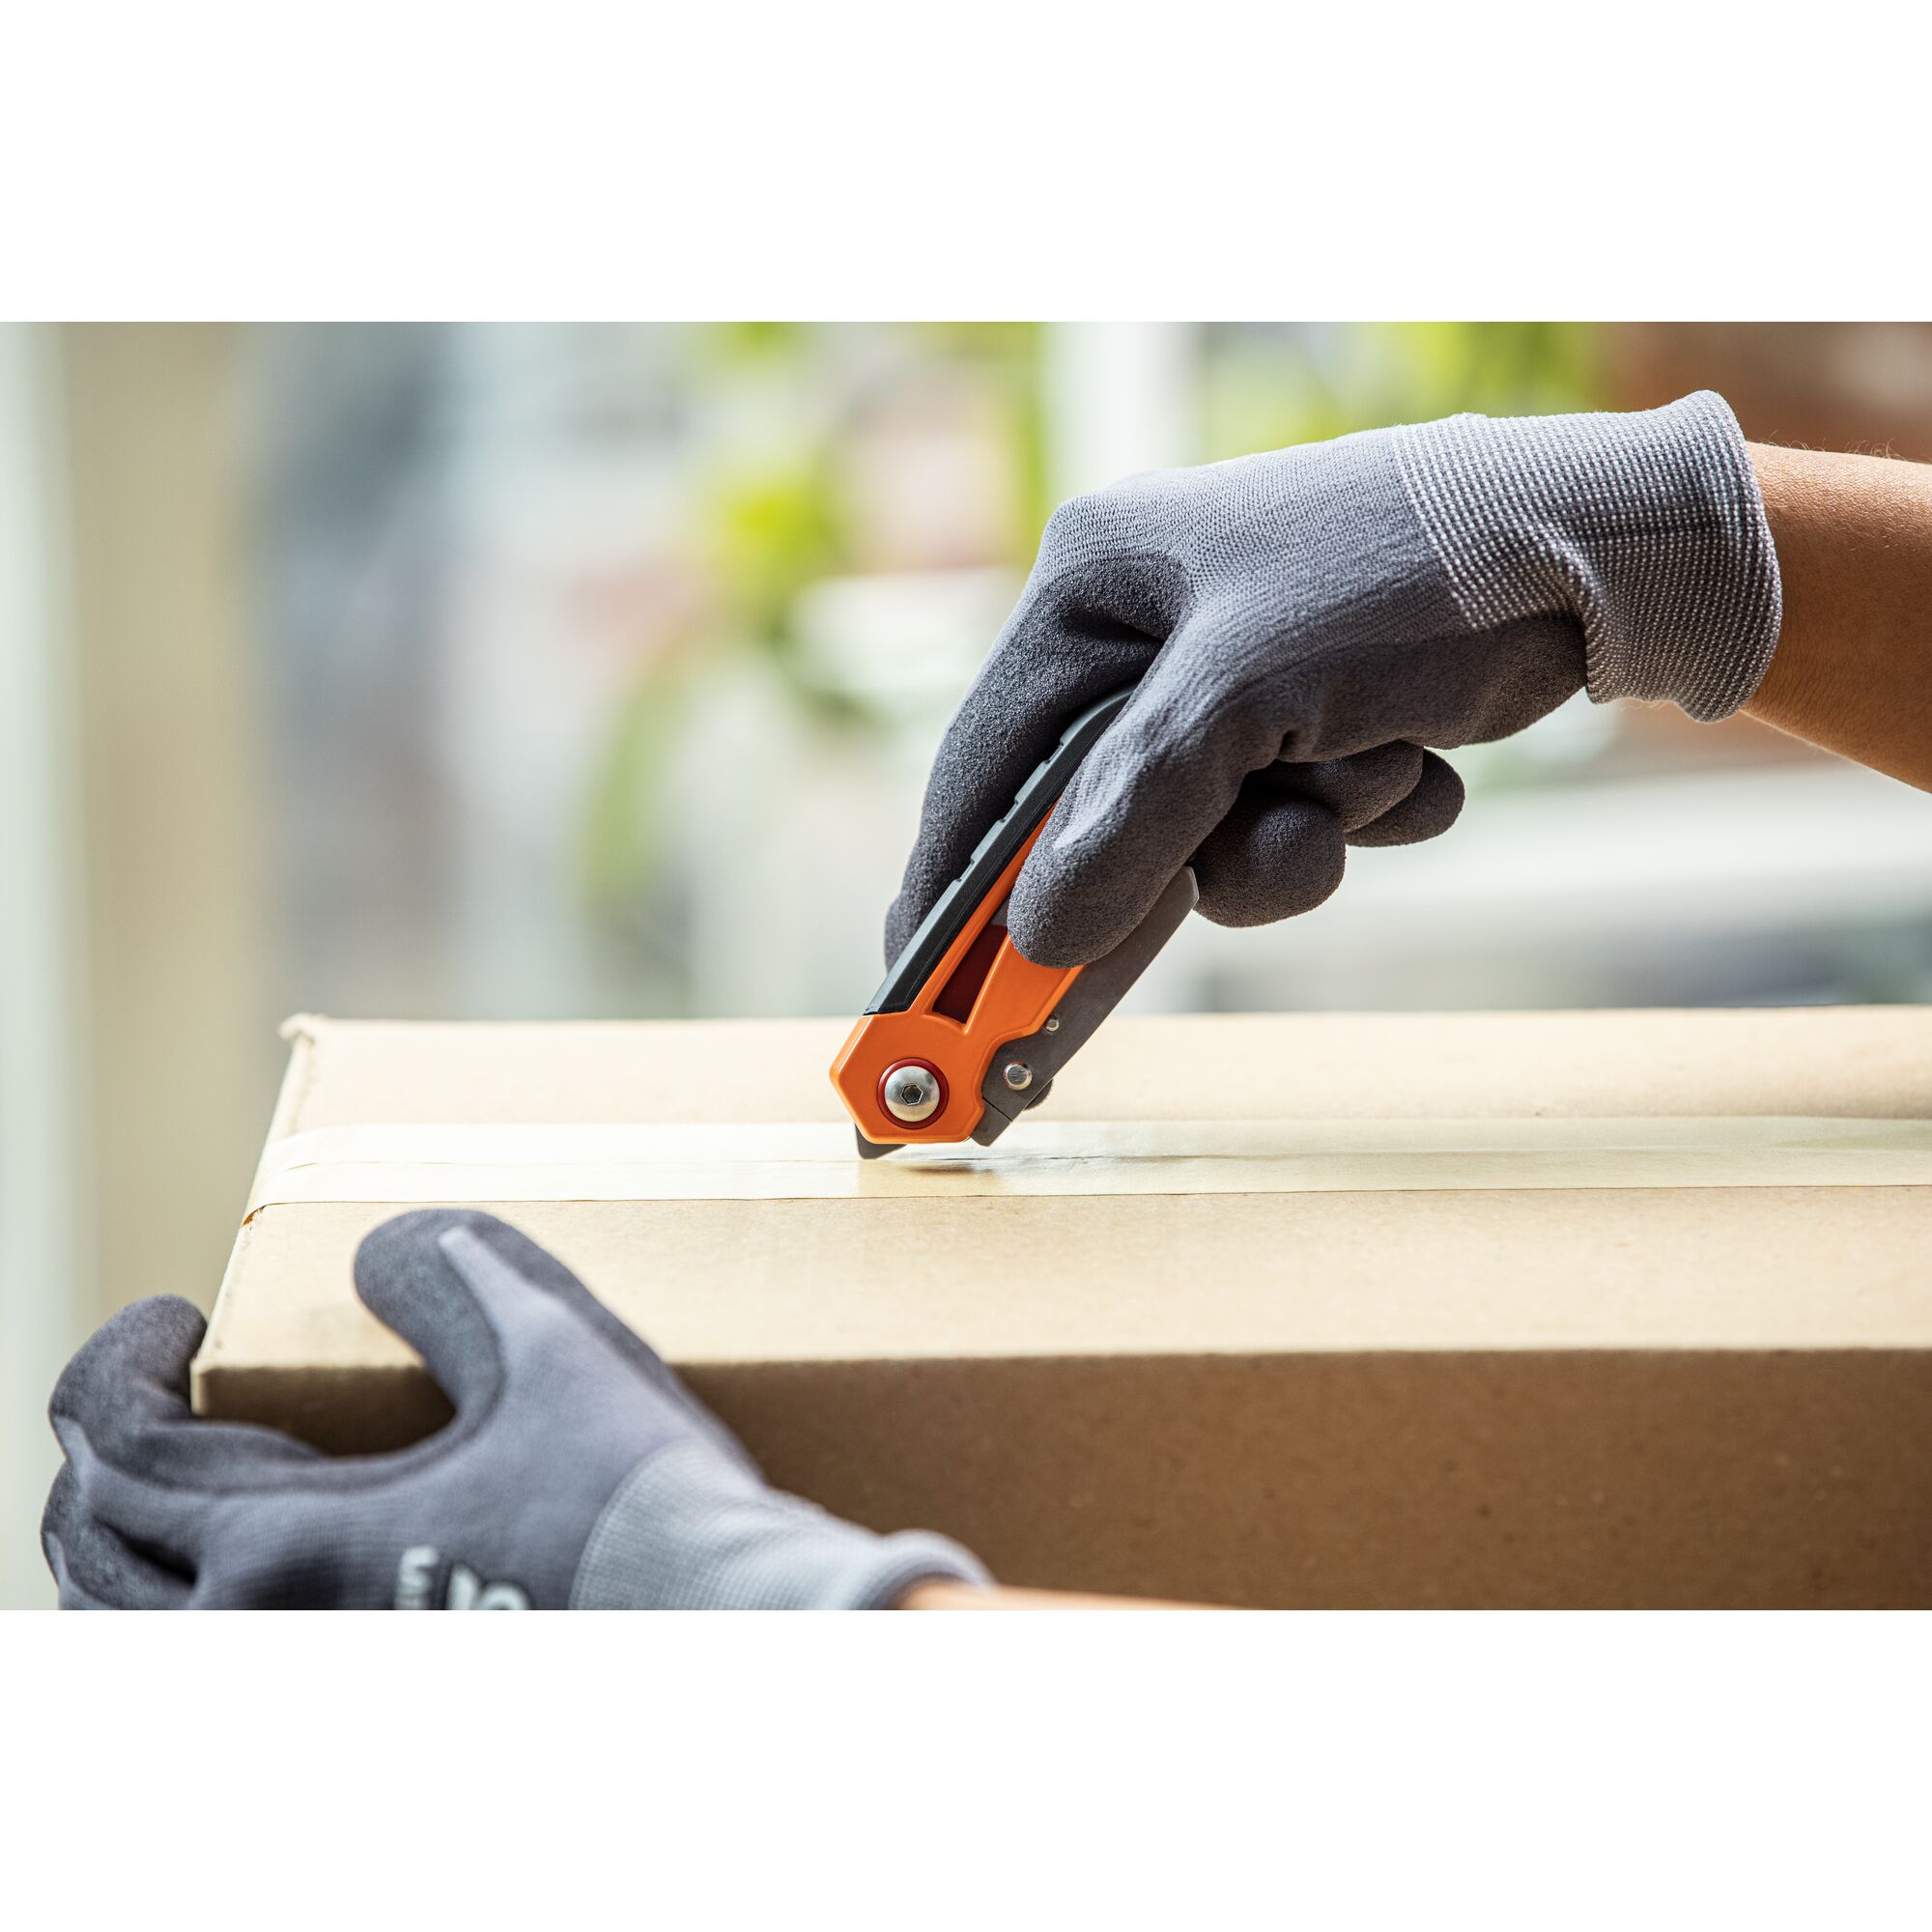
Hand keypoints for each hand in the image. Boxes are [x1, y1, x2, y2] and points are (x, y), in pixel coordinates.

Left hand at [42, 1209, 985, 1608]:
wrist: (732, 1633)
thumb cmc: (642, 1505)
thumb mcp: (555, 1349)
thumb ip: (455, 1272)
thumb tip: (380, 1248)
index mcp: (290, 1552)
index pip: (122, 1457)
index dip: (120, 1365)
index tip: (179, 1312)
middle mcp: (278, 1639)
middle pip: (102, 1559)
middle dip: (105, 1458)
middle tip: (164, 1389)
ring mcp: (327, 1683)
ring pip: (152, 1633)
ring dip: (139, 1545)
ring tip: (198, 1478)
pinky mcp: (385, 1698)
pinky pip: (234, 1659)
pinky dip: (207, 1603)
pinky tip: (283, 1560)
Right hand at [888, 391, 1780, 967]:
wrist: (1613, 549)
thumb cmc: (1410, 576)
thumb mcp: (1248, 696)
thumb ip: (1134, 819)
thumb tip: (1038, 938)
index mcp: (1095, 582)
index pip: (987, 763)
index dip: (956, 886)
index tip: (924, 992)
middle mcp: (1151, 622)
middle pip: (1102, 814)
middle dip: (1173, 872)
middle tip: (1144, 968)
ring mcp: (1237, 670)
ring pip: (1205, 834)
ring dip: (1291, 843)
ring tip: (1366, 786)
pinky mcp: (1315, 709)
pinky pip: (1290, 818)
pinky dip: (1352, 817)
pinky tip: (1413, 763)